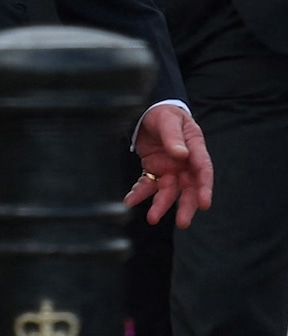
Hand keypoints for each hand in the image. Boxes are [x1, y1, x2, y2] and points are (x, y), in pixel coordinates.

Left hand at [125, 104, 213, 227]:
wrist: (149, 112)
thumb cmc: (165, 114)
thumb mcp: (168, 120)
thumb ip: (173, 136)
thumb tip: (181, 154)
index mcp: (194, 150)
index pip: (202, 171)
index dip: (204, 188)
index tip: (204, 204)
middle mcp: (184, 164)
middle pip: (188, 188)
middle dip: (186, 206)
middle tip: (183, 222)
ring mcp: (169, 169)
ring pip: (167, 191)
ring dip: (161, 205)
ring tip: (152, 218)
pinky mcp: (154, 170)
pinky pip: (147, 184)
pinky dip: (139, 193)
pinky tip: (130, 201)